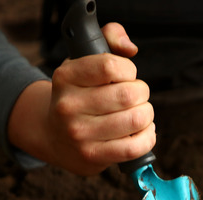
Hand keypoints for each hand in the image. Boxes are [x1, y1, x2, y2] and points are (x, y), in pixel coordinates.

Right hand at [9, 22, 154, 175]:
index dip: (129, 69)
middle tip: (136, 96)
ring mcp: (79, 134)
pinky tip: (143, 131)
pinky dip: (148, 137)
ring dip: (146, 114)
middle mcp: (68, 106)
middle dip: (142, 93)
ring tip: (138, 113)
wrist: (54, 136)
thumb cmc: (79, 94)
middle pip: (129, 94)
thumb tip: (130, 48)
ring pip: (136, 119)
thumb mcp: (84, 61)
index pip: (111, 66)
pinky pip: (135, 147)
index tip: (127, 74)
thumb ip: (108, 39)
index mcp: (66, 77)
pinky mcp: (92, 156)